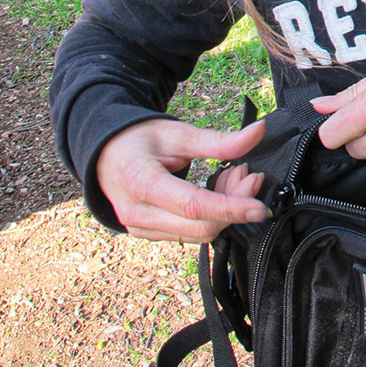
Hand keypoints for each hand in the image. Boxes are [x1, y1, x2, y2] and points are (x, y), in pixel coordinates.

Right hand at [95, 117, 269, 242]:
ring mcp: (141, 228)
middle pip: (201, 225)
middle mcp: (138, 213)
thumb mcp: (178, 133)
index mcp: (142, 183)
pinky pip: (189, 233)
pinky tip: (216, 190)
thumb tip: (259, 132)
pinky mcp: (148, 234)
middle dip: (234, 204)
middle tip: (249, 174)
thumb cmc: (139, 140)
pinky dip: (211, 215)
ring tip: (231, 176)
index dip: (231, 208)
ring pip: (198, 233)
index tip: (260, 208)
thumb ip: (219, 140)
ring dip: (225, 210)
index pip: (194, 206)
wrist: (105, 154)